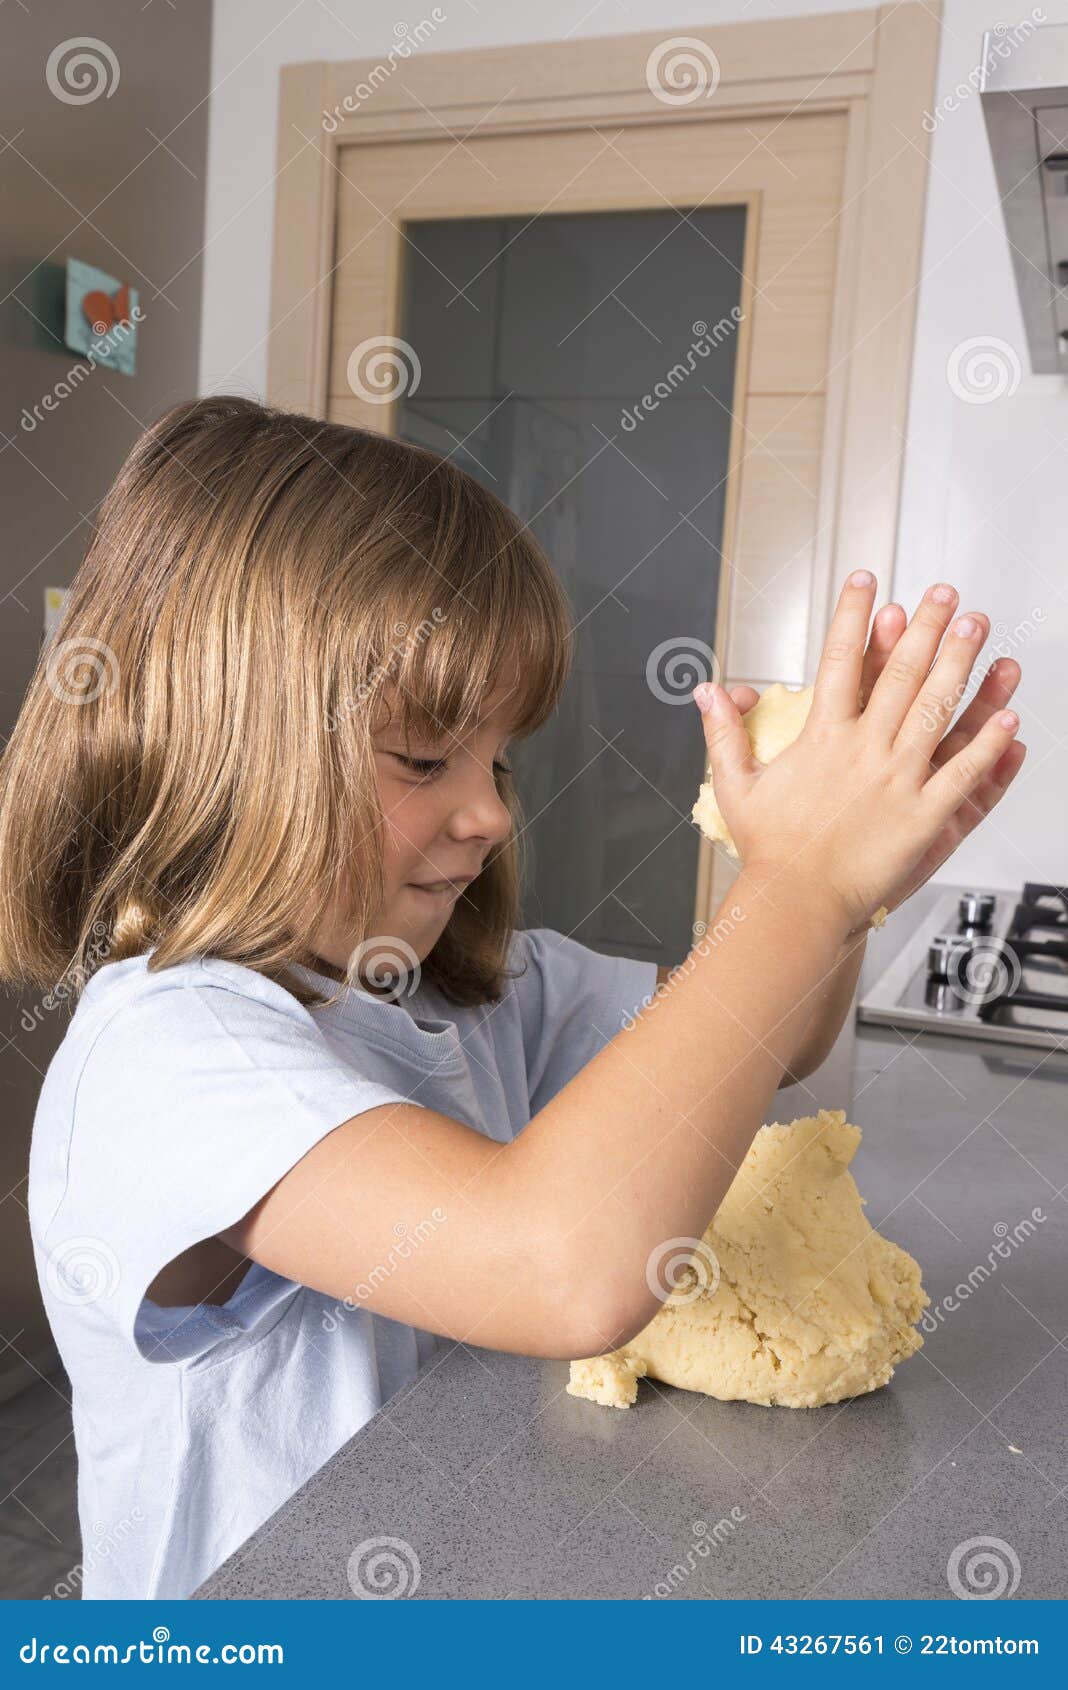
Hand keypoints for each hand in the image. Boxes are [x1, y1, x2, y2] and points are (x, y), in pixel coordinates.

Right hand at [696, 572, 1021, 935]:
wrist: (796, 903)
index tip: (867, 582)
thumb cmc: (769, 851)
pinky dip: (987, 744)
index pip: (840, 660)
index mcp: (821, 737)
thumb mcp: (735, 785)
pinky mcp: (923, 816)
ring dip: (961, 665)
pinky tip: (1008, 715)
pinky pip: (962, 773)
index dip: (854, 616)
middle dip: (925, 627)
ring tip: (978, 628)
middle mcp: (863, 750)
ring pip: (936, 710)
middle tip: (945, 594)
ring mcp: (897, 781)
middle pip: (901, 674)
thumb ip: (724, 731)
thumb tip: (708, 690)